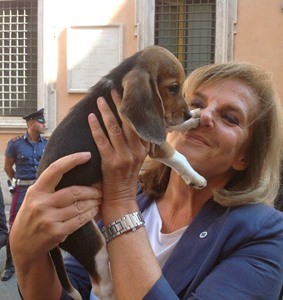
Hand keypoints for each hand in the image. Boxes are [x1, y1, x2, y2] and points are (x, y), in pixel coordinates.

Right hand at [10, 152, 101, 263]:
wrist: (22, 244)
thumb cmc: (33, 215)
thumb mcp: (34, 196)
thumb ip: (49, 185)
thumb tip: (73, 167)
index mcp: (36, 190)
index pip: (55, 169)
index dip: (72, 160)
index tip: (87, 155)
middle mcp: (41, 203)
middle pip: (74, 191)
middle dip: (92, 190)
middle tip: (100, 189)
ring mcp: (48, 219)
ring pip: (79, 206)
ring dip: (94, 202)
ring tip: (100, 199)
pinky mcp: (56, 232)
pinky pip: (79, 220)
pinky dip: (90, 214)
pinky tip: (95, 210)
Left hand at [88, 90, 148, 215]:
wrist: (121, 198)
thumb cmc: (127, 177)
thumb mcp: (138, 158)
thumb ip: (138, 143)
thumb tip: (132, 124)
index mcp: (144, 148)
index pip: (140, 124)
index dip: (134, 108)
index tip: (128, 94)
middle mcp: (136, 150)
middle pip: (128, 122)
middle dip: (121, 105)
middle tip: (114, 90)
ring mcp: (123, 156)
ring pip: (115, 129)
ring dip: (106, 112)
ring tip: (100, 100)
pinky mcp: (110, 162)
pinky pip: (101, 140)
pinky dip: (95, 127)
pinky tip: (91, 117)